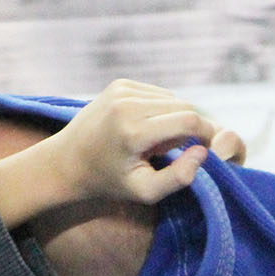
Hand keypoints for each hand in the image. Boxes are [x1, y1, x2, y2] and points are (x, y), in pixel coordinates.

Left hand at [1, 79, 245, 222]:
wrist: (67, 161)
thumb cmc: (109, 182)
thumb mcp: (145, 192)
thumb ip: (178, 178)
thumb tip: (202, 153)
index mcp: (132, 131)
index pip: (190, 120)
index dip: (207, 134)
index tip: (206, 151)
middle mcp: (126, 103)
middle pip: (185, 106)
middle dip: (191, 128)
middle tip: (175, 151)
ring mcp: (122, 89)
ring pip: (174, 98)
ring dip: (176, 119)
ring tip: (154, 142)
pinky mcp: (120, 83)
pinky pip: (158, 94)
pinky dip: (162, 110)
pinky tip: (145, 128)